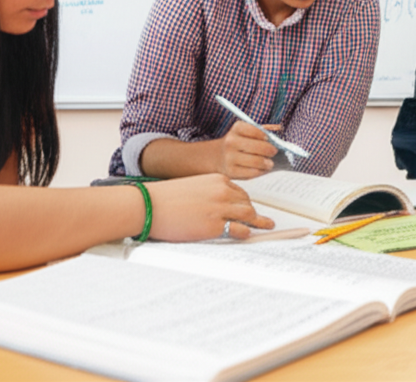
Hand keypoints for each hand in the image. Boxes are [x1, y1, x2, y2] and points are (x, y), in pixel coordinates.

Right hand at [147, 174, 273, 240]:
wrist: (149, 205)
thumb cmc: (165, 198)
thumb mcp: (193, 187)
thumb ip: (209, 193)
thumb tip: (219, 207)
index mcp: (217, 180)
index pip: (239, 192)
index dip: (245, 203)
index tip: (249, 209)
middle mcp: (222, 192)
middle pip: (246, 203)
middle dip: (254, 213)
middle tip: (264, 221)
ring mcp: (220, 208)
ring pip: (248, 215)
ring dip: (258, 222)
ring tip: (266, 226)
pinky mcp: (214, 225)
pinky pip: (239, 230)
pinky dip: (246, 233)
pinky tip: (248, 235)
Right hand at [215, 121, 279, 178]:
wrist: (217, 156)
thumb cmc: (238, 143)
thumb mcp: (246, 132)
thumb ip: (262, 129)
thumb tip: (279, 127)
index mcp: (237, 129)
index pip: (255, 130)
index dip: (264, 135)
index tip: (268, 139)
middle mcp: (231, 142)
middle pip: (257, 147)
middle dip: (270, 150)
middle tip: (274, 152)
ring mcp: (230, 157)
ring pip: (256, 161)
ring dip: (267, 163)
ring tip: (270, 163)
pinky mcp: (231, 171)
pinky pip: (252, 172)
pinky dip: (260, 171)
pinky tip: (262, 169)